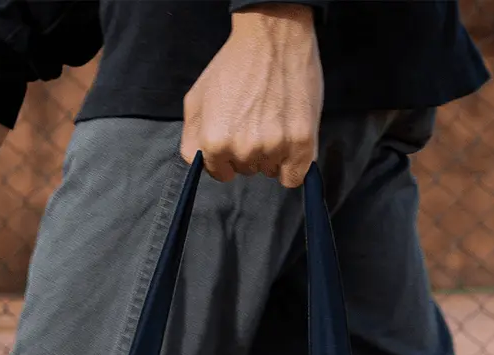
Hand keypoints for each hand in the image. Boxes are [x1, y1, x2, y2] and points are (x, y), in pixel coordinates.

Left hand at [181, 4, 323, 186]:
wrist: (273, 38)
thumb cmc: (235, 64)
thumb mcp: (197, 97)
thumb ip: (191, 137)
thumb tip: (197, 164)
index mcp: (214, 142)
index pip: (221, 173)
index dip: (228, 157)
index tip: (237, 136)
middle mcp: (243, 150)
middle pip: (247, 171)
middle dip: (250, 152)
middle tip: (257, 119)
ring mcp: (274, 148)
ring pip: (271, 171)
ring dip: (273, 154)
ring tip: (274, 119)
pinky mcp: (302, 144)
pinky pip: (295, 176)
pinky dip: (293, 164)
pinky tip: (290, 138)